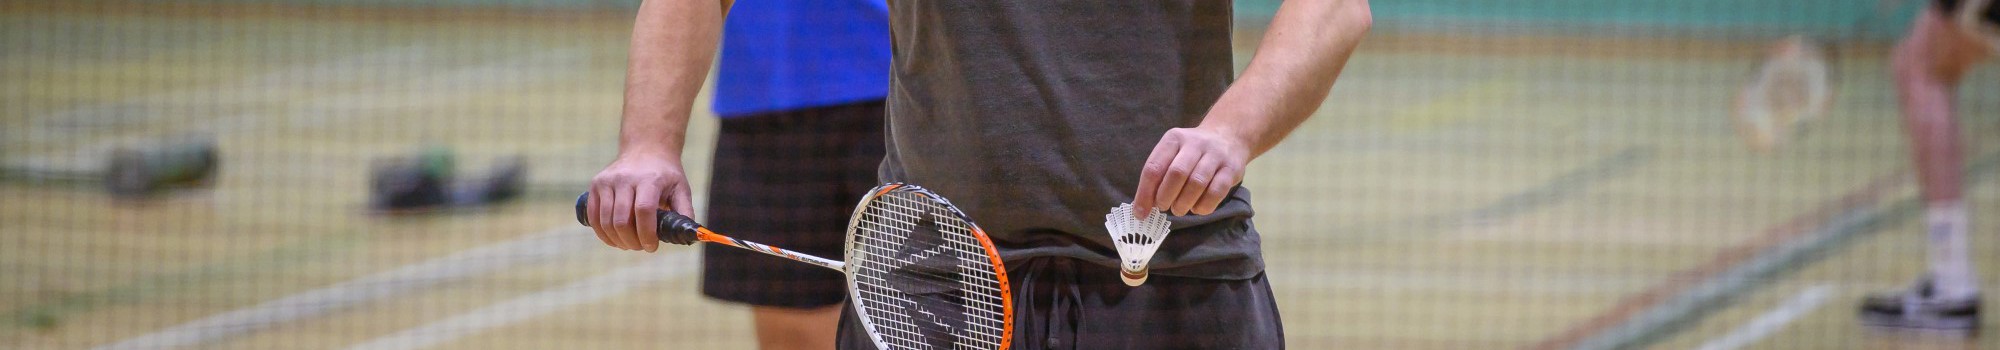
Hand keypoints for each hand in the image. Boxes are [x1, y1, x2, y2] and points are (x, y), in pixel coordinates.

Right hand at [586, 151, 693, 251]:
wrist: (646, 148)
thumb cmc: (665, 174)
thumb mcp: (681, 188)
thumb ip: (684, 212)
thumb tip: (687, 235)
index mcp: (649, 179)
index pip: (643, 210)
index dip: (646, 233)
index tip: (651, 246)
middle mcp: (625, 178)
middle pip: (622, 220)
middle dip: (631, 241)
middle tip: (641, 247)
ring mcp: (607, 181)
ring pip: (606, 221)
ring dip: (617, 240)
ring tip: (629, 244)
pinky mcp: (596, 184)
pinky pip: (593, 216)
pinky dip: (602, 233)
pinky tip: (614, 239)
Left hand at [1132, 126, 1251, 218]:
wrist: (1228, 137)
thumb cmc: (1192, 151)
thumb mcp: (1173, 153)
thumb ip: (1158, 176)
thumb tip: (1143, 207)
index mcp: (1174, 139)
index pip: (1154, 167)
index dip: (1145, 193)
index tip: (1140, 212)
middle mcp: (1195, 143)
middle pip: (1176, 173)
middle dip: (1166, 196)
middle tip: (1164, 207)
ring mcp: (1216, 155)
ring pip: (1197, 183)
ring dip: (1184, 203)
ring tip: (1179, 210)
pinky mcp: (1232, 169)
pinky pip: (1216, 192)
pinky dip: (1203, 206)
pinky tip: (1197, 208)